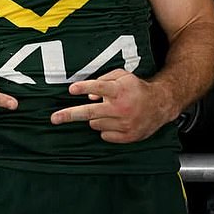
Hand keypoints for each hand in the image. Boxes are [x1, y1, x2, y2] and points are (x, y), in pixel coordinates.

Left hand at [50, 69, 169, 142]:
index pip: (98, 87)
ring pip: (95, 124)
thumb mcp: (122, 76)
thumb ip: (104, 80)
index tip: (71, 89)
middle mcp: (120, 108)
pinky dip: (105, 128)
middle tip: (54, 118)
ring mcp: (124, 124)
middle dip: (70, 115)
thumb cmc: (136, 88)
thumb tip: (89, 95)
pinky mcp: (127, 137)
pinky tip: (114, 121)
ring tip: (108, 111)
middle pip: (90, 112)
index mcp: (119, 90)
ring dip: (95, 118)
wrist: (159, 105)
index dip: (84, 88)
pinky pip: (104, 135)